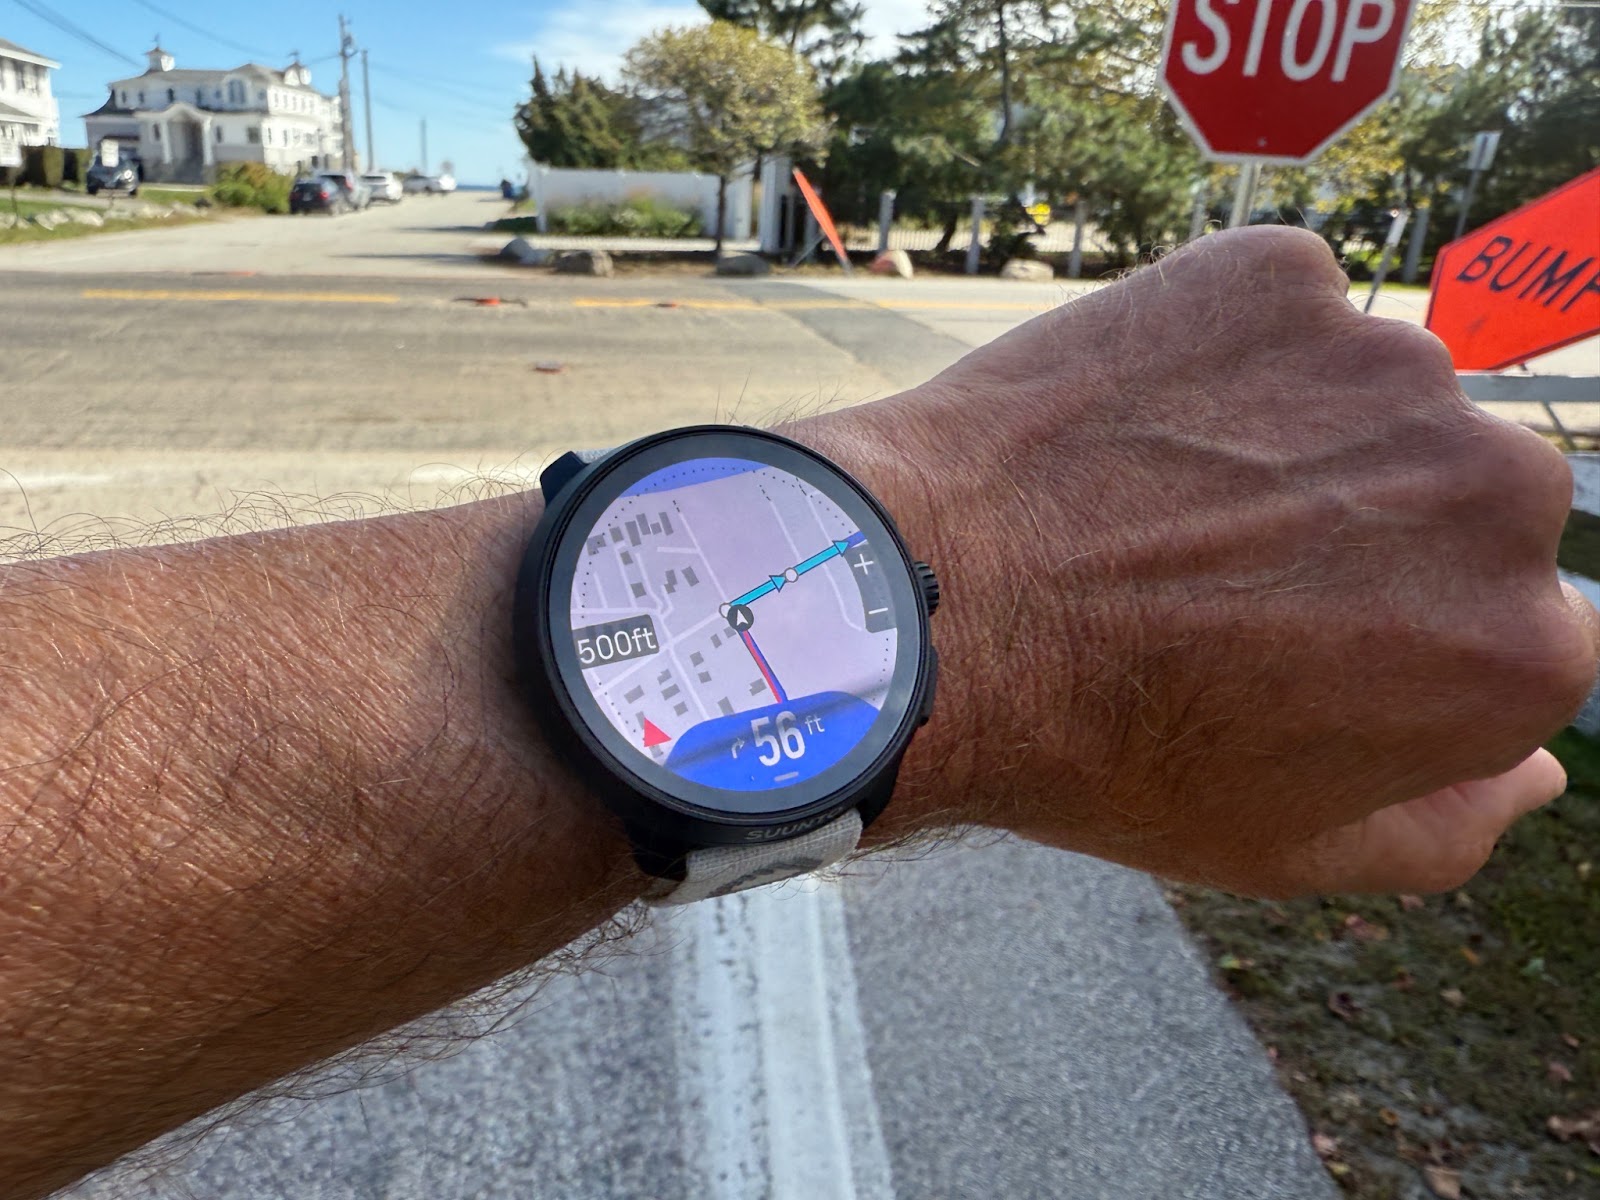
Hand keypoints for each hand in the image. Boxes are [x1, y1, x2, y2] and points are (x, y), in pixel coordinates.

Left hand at [808, 227, 1597, 896]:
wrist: (936, 604)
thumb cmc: (1102, 747)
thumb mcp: (1287, 848)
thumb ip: (1447, 822)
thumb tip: (1532, 764)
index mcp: (1518, 648)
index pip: (1518, 629)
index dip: (1401, 642)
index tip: (1304, 645)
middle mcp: (1493, 491)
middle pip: (1469, 505)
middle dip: (1374, 539)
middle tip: (1232, 569)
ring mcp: (1385, 364)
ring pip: (1376, 401)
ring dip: (1301, 440)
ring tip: (1168, 498)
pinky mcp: (1278, 277)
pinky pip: (1280, 318)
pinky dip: (1224, 359)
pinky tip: (1137, 426)